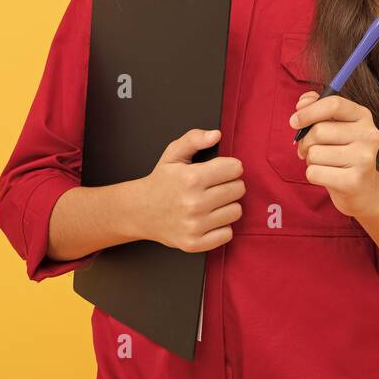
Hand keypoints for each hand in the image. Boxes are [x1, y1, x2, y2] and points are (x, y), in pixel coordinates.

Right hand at [136, 128, 244, 251]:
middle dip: (231, 184)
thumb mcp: (173, 154)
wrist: (139, 211)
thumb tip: (216, 135)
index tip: (222, 170)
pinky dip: (222, 226)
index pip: (235, 169)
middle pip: (238, 189)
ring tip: (212, 202)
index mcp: (191, 178)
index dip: (230, 167)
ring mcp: (195, 226)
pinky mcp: (195, 243)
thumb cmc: (161, 181)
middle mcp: (194, 203)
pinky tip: (209, 219)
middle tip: (216, 186)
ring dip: (227, 205)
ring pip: (236, 211)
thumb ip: (194, 139)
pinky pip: (227, 234)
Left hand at [289, 92, 378, 218]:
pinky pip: (314, 172)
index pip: (334, 104)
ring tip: (324, 163)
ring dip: (310, 160)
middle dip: (306, 142)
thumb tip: (303, 102)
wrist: (363, 190)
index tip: (294, 121)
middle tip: (308, 150)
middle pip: (319, 131)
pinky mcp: (354, 181)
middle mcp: (368, 135)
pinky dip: (312, 174)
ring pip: (314, 153)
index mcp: (363, 116)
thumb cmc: (343, 152)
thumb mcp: (335, 126)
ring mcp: (364, 158)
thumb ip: (317, 107)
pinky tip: (327, 176)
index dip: (309, 111)